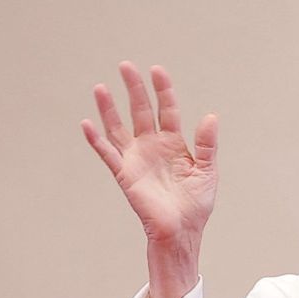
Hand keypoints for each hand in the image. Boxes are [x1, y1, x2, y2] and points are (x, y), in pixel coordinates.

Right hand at [81, 62, 218, 246]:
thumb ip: (207, 144)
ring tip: (101, 87)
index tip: (157, 70)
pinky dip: (96, 140)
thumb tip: (211, 116)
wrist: (182, 231)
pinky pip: (107, 154)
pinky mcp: (125, 174)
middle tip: (126, 66)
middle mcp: (152, 146)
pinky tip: (87, 124)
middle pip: (141, 111)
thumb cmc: (196, 204)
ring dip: (109, 108)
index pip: (167, 110)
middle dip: (134, 89)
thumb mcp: (207, 171)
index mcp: (175, 143)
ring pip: (119, 127)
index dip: (163, 90)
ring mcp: (136, 158)